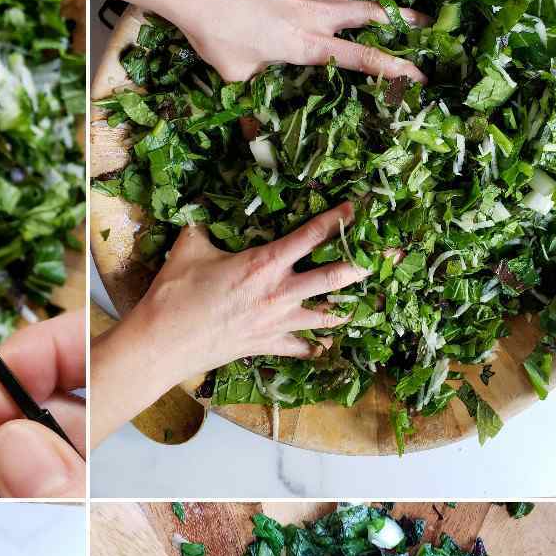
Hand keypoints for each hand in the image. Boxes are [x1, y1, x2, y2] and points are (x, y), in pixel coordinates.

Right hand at [89, 202, 364, 447]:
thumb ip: (205, 228)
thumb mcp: (189, 248)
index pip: (311, 235)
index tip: (357, 208)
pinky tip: (327, 345)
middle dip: (364, 264)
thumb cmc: (175, 294)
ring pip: (326, 315)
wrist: (164, 342)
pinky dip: (315, 346)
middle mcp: (280, 293)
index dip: (337, 219)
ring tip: (367, 301)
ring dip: (347, 307)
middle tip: (392, 255)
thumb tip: (204, 213)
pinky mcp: (267, 345)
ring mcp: (277, 323)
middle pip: (334, 276)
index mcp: (265, 263)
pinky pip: (301, 347)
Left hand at [169, 0, 428, 83]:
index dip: (394, 68)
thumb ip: (254, 88)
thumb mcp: (235, 75)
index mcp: (305, 45)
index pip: (361, 59)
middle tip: (426, 24)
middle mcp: (312, 13)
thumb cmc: (214, 33)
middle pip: (369, 12)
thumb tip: (254, 112)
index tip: (419, 74)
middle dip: (402, 19)